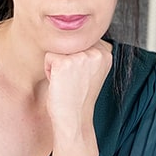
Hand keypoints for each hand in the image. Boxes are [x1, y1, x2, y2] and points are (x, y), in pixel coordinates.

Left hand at [44, 41, 112, 155]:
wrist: (74, 120)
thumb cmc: (79, 98)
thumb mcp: (92, 72)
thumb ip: (90, 53)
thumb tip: (77, 36)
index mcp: (106, 53)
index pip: (82, 41)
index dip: (76, 59)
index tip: (81, 77)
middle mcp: (96, 52)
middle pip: (69, 43)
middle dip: (67, 61)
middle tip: (73, 81)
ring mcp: (80, 56)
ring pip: (58, 49)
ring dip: (58, 66)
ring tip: (67, 83)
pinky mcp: (64, 62)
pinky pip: (48, 57)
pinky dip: (49, 71)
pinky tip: (60, 84)